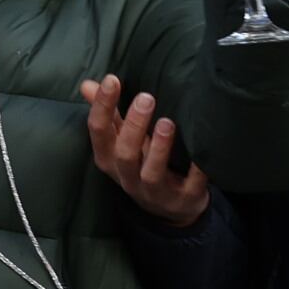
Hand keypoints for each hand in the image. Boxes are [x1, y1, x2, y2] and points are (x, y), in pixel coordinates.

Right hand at [81, 75, 210, 225]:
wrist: (170, 208)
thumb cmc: (142, 164)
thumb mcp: (121, 141)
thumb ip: (109, 114)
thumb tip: (88, 85)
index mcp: (109, 159)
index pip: (99, 132)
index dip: (102, 106)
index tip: (112, 80)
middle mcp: (128, 177)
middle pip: (124, 154)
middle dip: (134, 126)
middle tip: (146, 97)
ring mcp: (155, 192)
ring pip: (151, 173)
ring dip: (159, 148)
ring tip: (167, 122)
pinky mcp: (183, 200)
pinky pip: (190, 187)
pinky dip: (197, 171)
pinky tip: (201, 154)